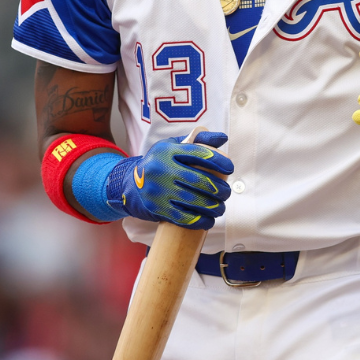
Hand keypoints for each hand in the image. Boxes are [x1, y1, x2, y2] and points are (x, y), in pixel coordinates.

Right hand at [111, 132, 233, 228]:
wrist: (129, 185)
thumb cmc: (159, 164)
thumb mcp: (173, 146)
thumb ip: (198, 140)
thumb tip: (223, 139)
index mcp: (167, 151)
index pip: (199, 153)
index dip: (219, 161)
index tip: (230, 169)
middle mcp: (161, 169)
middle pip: (200, 180)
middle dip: (219, 189)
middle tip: (226, 193)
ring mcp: (158, 190)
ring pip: (194, 200)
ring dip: (214, 207)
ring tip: (220, 207)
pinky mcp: (157, 208)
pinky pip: (184, 217)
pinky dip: (200, 221)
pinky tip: (209, 220)